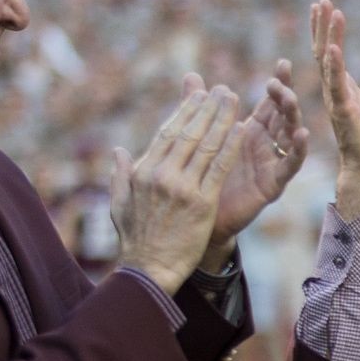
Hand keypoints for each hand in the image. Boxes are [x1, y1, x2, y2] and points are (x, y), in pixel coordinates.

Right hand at [110, 83, 242, 292]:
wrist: (149, 270)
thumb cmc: (135, 239)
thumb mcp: (120, 203)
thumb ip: (120, 174)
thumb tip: (118, 151)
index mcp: (143, 171)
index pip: (167, 133)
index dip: (185, 112)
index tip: (197, 95)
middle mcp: (162, 174)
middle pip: (188, 133)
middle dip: (206, 108)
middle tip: (221, 90)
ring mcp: (182, 188)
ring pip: (205, 145)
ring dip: (221, 119)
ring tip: (233, 100)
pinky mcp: (202, 203)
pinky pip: (219, 168)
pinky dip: (230, 146)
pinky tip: (241, 129)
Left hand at [199, 60, 305, 262]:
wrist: (199, 219)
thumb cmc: (202, 177)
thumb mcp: (201, 137)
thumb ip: (199, 107)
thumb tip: (190, 74)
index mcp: (252, 131)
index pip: (270, 102)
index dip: (279, 83)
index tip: (283, 63)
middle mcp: (266, 145)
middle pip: (284, 115)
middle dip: (285, 96)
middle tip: (280, 82)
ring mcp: (272, 164)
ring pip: (290, 136)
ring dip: (292, 117)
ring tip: (290, 100)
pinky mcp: (273, 184)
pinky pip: (290, 166)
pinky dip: (298, 150)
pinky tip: (303, 134)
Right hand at [310, 0, 359, 209]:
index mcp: (340, 88)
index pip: (329, 53)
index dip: (327, 30)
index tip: (326, 7)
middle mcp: (333, 92)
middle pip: (323, 52)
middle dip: (322, 26)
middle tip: (322, 1)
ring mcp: (336, 101)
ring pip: (327, 63)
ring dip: (328, 36)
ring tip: (328, 12)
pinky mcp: (344, 113)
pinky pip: (337, 86)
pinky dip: (335, 66)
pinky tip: (333, 47)